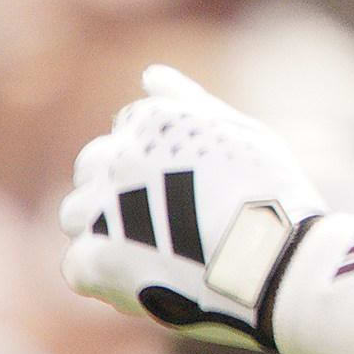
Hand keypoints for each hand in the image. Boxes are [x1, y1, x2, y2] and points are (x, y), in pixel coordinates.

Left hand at [57, 65, 326, 350]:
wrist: (276, 262)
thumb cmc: (270, 195)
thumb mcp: (239, 133)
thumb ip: (188, 101)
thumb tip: (150, 75)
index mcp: (153, 120)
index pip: (126, 132)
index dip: (151, 164)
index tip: (181, 189)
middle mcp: (119, 155)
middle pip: (93, 167)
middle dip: (117, 189)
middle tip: (163, 222)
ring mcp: (102, 208)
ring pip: (77, 214)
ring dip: (103, 229)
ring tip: (153, 251)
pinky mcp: (94, 259)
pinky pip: (78, 265)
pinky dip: (105, 275)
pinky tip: (146, 278)